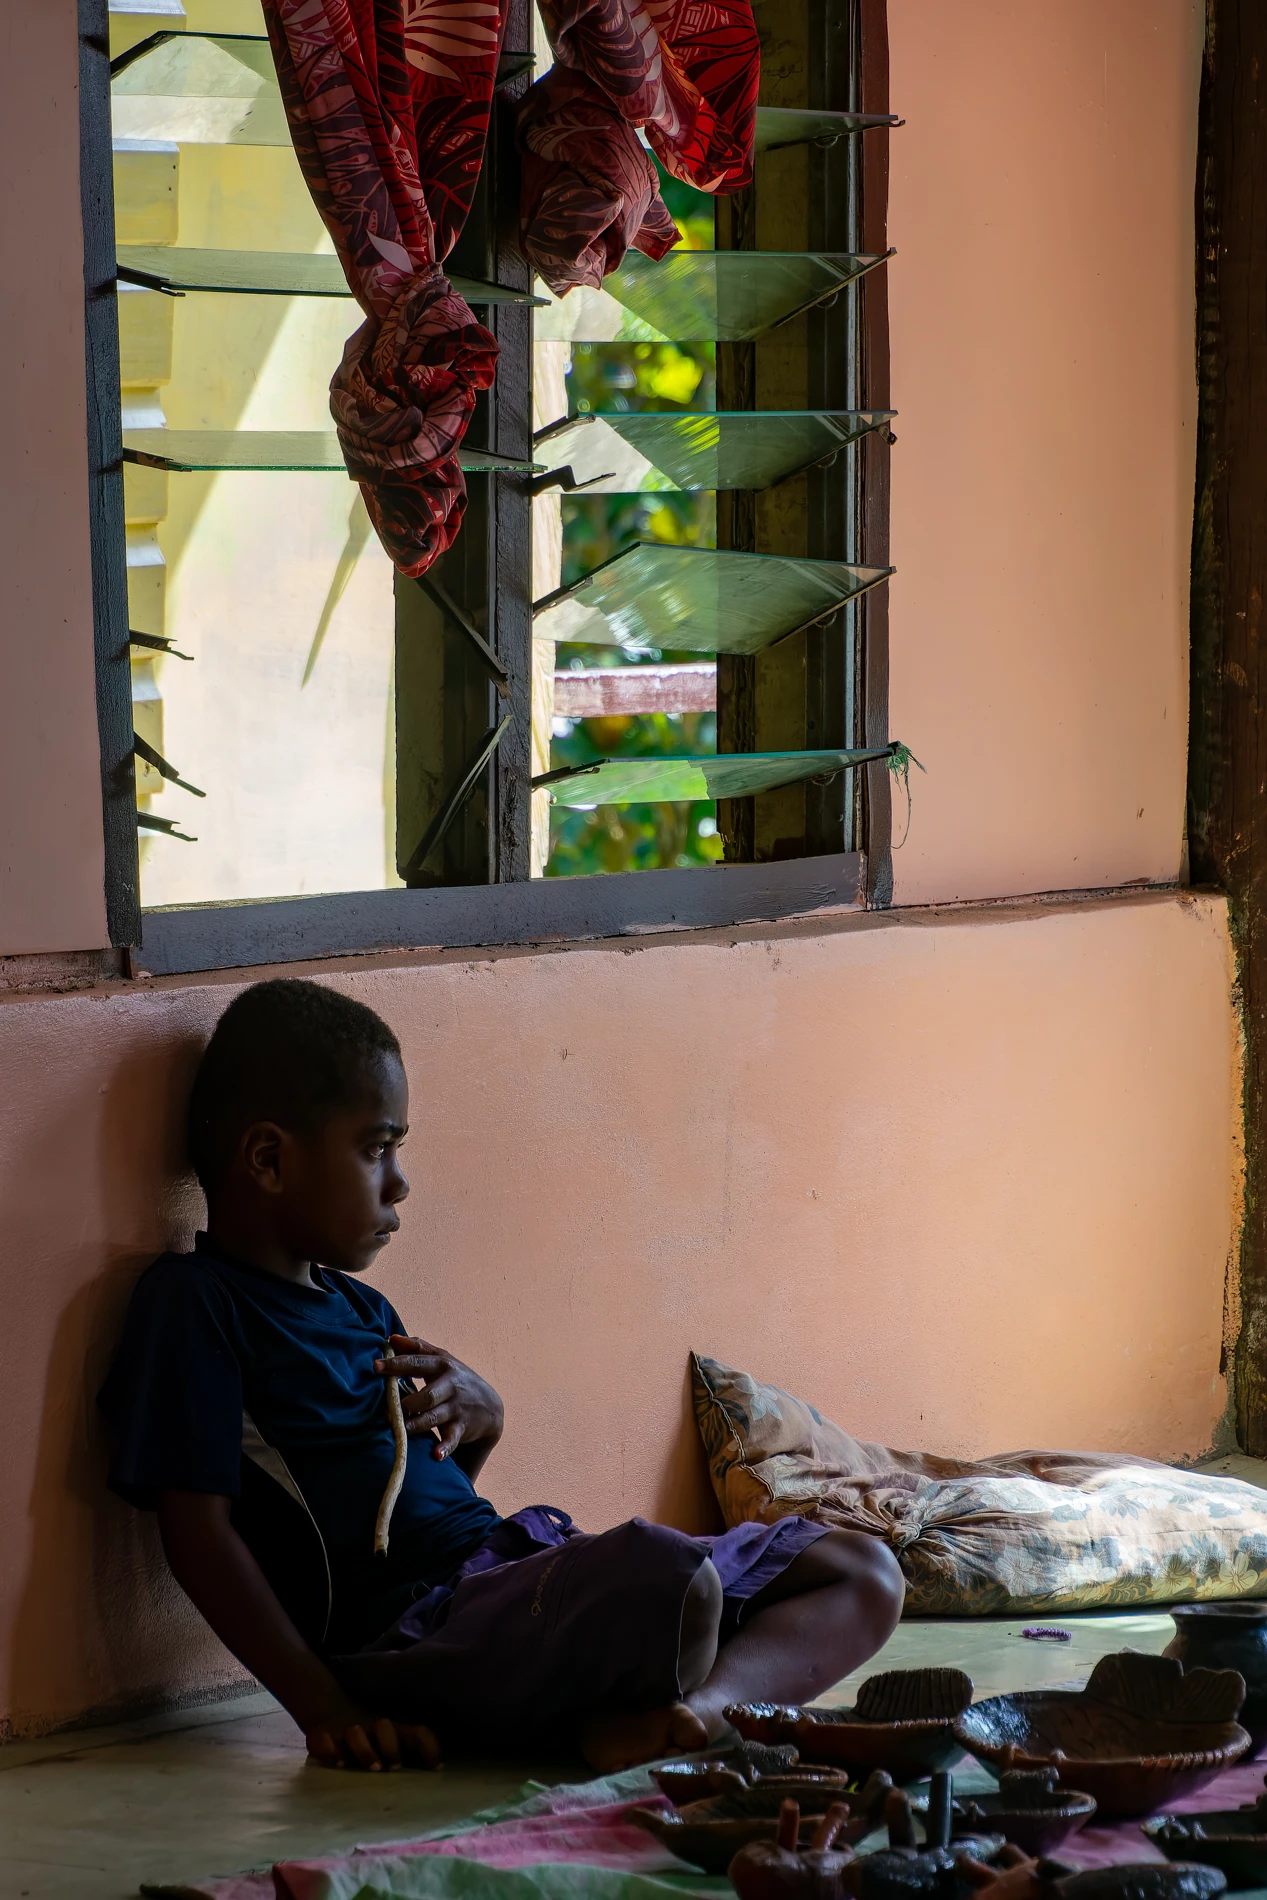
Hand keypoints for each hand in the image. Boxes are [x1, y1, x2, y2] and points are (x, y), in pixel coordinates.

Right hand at [304, 1694, 442, 1771]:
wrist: (330, 1710)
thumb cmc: (370, 1737)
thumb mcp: (392, 1742)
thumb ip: (410, 1754)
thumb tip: (437, 1772)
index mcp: (394, 1730)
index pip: (416, 1732)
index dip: (428, 1747)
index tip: (437, 1768)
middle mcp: (371, 1727)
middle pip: (384, 1728)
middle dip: (392, 1747)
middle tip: (396, 1766)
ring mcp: (347, 1731)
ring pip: (356, 1734)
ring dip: (366, 1751)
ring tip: (374, 1768)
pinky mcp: (323, 1736)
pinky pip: (325, 1742)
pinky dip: (332, 1752)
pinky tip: (340, 1764)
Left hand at [375, 1335, 504, 1462]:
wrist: (490, 1406)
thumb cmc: (457, 1379)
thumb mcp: (443, 1359)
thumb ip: (417, 1347)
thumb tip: (391, 1338)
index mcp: (442, 1365)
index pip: (417, 1363)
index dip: (396, 1365)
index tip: (375, 1367)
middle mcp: (450, 1385)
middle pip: (427, 1394)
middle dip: (407, 1403)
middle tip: (384, 1411)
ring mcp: (456, 1408)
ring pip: (434, 1417)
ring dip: (416, 1424)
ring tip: (398, 1429)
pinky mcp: (461, 1428)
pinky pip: (452, 1438)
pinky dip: (445, 1447)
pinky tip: (436, 1454)